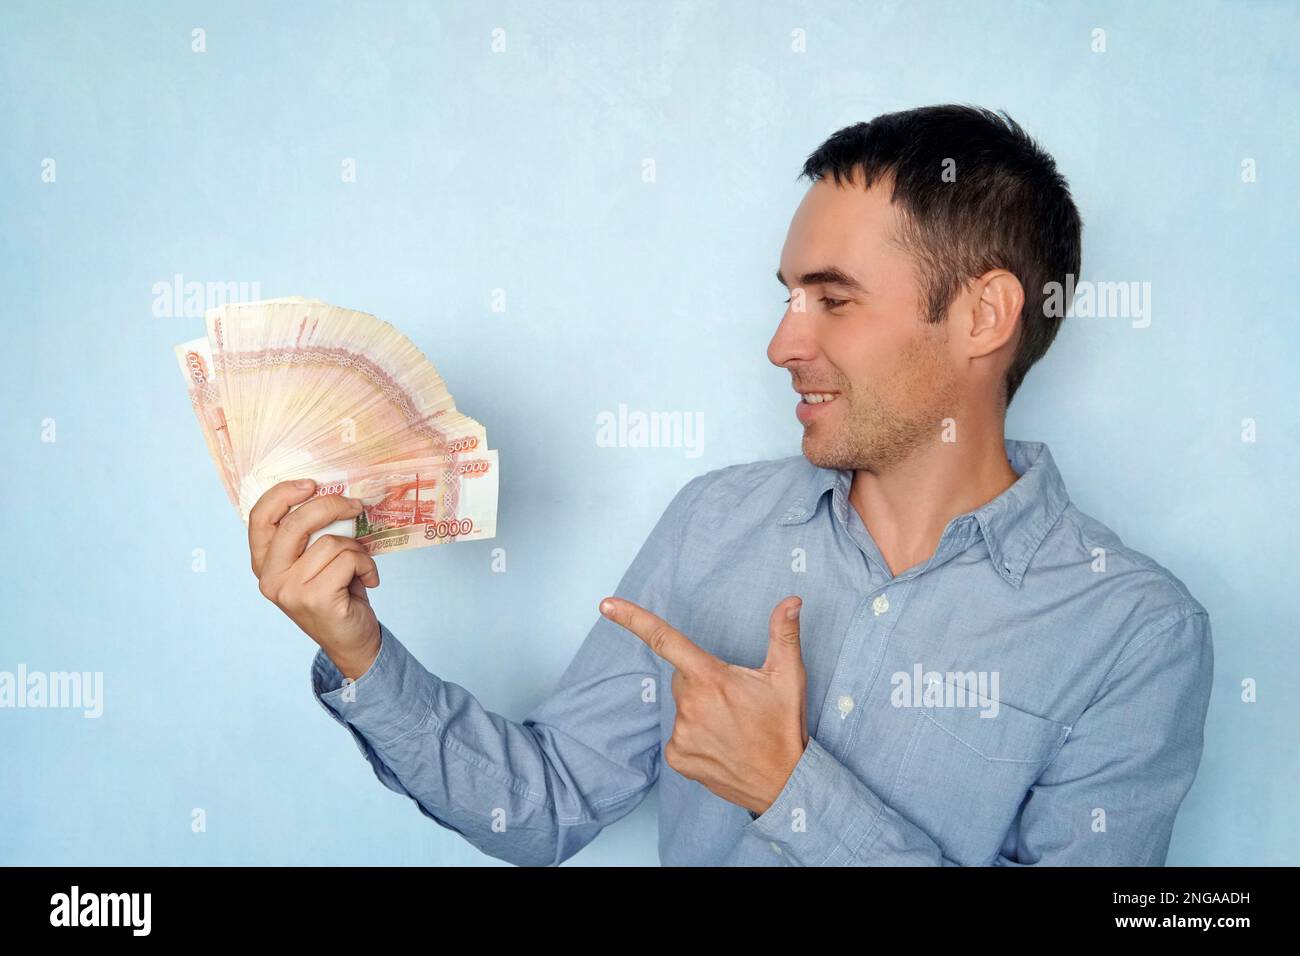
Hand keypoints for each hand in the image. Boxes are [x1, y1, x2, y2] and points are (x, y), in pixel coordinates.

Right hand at [249, 479, 381, 679]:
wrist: (352, 641)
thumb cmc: (337, 594)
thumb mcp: (317, 561)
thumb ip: (312, 535)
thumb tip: (334, 493)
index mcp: (265, 563)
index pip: (260, 518)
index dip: (283, 494)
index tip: (311, 484)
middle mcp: (270, 577)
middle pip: (295, 523)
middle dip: (330, 505)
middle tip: (355, 505)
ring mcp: (289, 590)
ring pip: (329, 542)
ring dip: (356, 548)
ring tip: (361, 565)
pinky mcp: (315, 599)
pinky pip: (347, 560)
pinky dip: (366, 565)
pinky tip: (369, 580)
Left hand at [599, 594, 809, 815]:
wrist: (785, 783)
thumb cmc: (784, 726)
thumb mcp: (789, 676)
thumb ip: (784, 633)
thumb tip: (792, 600)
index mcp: (711, 678)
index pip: (665, 640)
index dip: (633, 619)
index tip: (606, 605)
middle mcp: (690, 705)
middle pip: (683, 678)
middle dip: (702, 683)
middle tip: (734, 701)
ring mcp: (681, 734)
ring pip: (682, 708)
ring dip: (700, 711)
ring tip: (732, 728)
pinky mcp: (677, 758)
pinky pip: (678, 735)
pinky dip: (695, 736)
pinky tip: (720, 745)